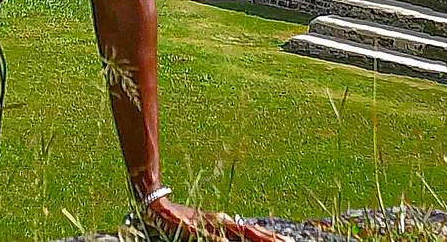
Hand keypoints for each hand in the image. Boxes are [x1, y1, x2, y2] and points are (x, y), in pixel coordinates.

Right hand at [138, 197, 290, 241]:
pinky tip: (227, 241)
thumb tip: (230, 240)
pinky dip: (222, 240)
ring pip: (237, 232)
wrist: (158, 208)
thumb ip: (222, 235)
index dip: (271, 236)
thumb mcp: (206, 229)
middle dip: (271, 238)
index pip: (253, 231)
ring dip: (255, 237)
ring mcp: (210, 225)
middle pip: (251, 231)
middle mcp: (222, 222)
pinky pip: (212, 237)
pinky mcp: (196, 229)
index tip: (288, 241)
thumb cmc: (184, 220)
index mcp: (225, 222)